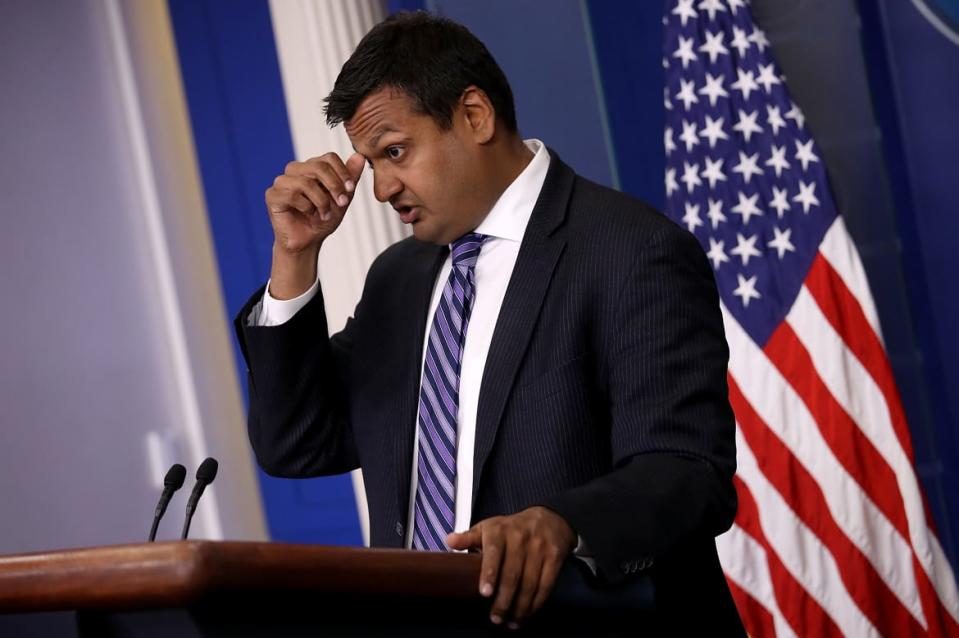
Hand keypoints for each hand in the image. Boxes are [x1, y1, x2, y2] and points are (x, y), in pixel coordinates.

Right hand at [265, 152, 365, 297]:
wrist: (309, 242)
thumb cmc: (323, 219)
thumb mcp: (342, 198)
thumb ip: (351, 177)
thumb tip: (360, 156)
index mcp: (311, 167)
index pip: (328, 157)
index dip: (343, 172)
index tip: (350, 190)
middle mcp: (295, 170)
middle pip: (319, 166)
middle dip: (335, 186)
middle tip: (342, 202)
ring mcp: (282, 182)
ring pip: (306, 182)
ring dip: (321, 201)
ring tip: (325, 214)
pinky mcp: (272, 195)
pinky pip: (292, 195)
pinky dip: (306, 207)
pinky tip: (309, 214)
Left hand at [447, 506, 575, 628]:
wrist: (547, 518)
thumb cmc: (511, 527)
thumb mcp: (488, 527)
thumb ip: (468, 537)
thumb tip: (449, 541)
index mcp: (499, 530)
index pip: (494, 552)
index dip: (489, 573)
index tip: (484, 592)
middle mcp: (520, 538)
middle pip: (512, 574)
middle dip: (503, 600)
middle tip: (496, 617)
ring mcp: (539, 547)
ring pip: (530, 583)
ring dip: (520, 607)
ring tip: (511, 621)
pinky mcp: (554, 557)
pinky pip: (546, 585)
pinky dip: (536, 603)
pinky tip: (528, 612)